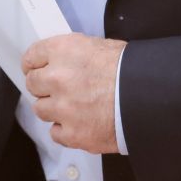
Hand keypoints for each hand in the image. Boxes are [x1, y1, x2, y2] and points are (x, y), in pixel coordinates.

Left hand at [22, 33, 126, 154]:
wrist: (149, 97)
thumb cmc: (131, 70)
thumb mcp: (100, 47)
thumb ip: (73, 55)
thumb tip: (62, 62)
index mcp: (63, 51)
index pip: (31, 57)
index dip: (34, 64)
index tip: (36, 69)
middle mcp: (57, 78)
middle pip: (32, 84)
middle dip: (44, 87)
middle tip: (59, 90)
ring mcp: (63, 108)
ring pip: (41, 110)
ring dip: (54, 109)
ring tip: (74, 108)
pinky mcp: (73, 134)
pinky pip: (55, 133)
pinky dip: (66, 130)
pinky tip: (81, 123)